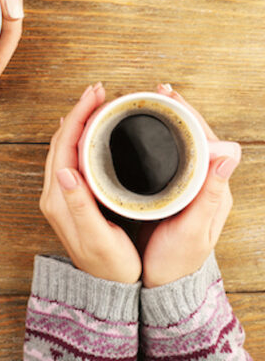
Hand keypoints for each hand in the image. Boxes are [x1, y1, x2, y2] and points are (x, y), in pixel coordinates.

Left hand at [40, 83, 141, 282]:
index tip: (96, 95)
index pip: (65, 146)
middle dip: (79, 112)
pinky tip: (90, 130)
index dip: (79, 116)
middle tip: (99, 91)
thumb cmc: (109, 265)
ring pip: (65, 146)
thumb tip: (65, 170)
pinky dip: (80, 137)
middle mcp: (55, 192)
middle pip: (62, 140)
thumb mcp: (97, 238)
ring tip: (96, 103)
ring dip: (79, 121)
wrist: (106, 285)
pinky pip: (70, 156)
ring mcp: (60, 193)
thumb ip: (79, 206)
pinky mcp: (69, 195)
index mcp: (59, 198)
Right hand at [140, 84, 241, 287]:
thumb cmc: (177, 260)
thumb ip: (210, 194)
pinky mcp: (169, 191)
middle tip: (157, 92)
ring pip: (179, 145)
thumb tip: (230, 151)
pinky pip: (166, 158)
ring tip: (149, 105)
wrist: (164, 281)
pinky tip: (142, 134)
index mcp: (213, 189)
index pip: (207, 140)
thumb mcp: (194, 230)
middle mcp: (202, 183)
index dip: (188, 116)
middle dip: (176, 112)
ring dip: (166, 122)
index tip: (169, 96)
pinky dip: (156, 141)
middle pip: (193, 137)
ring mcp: (185, 186)